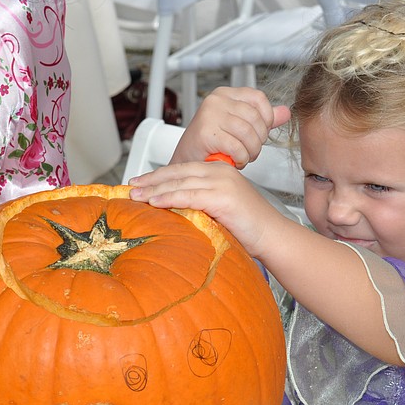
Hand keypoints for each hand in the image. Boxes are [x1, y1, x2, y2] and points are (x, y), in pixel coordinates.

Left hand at [128, 161, 284, 256]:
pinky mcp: (222, 197)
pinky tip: (155, 202)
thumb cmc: (251, 228)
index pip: (183, 168)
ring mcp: (222, 182)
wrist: (273, 236)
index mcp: (221, 171)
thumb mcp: (222, 209)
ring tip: (136, 195)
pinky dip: (168, 198)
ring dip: (155, 189)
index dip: (160, 174)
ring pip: (180, 182)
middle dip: (152, 179)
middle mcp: (221, 172)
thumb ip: (202, 203)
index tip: (141, 181)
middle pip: (178, 172)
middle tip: (132, 186)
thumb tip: (176, 210)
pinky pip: (188, 196)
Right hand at [171, 87, 290, 168]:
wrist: (187, 161)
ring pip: (248, 134)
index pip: (259, 98)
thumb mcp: (241, 126)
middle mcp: (216, 100)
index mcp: (226, 94)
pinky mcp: (205, 133)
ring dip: (250, 151)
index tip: (260, 132)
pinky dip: (240, 158)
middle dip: (259, 140)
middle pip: (256, 118)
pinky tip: (234, 159)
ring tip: (243, 155)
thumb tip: (285, 112)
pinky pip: (237, 147)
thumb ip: (263, 119)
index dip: (267, 118)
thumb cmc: (212, 144)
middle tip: (250, 149)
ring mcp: (210, 115)